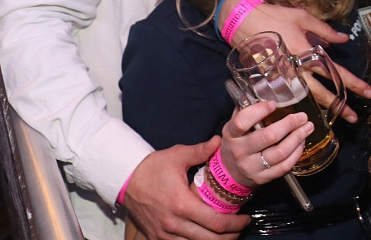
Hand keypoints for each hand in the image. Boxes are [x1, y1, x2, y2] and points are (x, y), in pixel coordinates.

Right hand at [124, 137, 246, 239]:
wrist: (124, 179)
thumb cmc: (151, 167)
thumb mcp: (177, 155)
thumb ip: (200, 150)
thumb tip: (219, 141)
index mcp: (181, 204)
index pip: (216, 222)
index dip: (235, 224)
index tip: (246, 218)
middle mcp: (173, 223)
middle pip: (210, 239)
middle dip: (230, 236)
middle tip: (241, 227)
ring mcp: (164, 233)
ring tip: (228, 234)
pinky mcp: (156, 237)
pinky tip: (206, 236)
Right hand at [219, 100, 312, 186]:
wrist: (229, 173)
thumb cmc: (236, 143)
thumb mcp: (234, 127)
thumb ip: (245, 110)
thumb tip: (262, 92)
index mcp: (232, 135)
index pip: (242, 122)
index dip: (259, 111)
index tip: (273, 104)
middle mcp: (241, 151)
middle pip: (268, 137)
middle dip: (289, 124)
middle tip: (301, 116)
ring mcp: (252, 167)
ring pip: (280, 152)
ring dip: (297, 138)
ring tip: (308, 127)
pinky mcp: (263, 178)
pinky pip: (284, 166)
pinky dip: (296, 153)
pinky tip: (301, 143)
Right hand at [230, 1, 370, 122]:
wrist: (242, 22)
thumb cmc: (274, 17)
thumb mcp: (302, 17)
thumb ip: (325, 31)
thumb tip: (344, 39)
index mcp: (307, 52)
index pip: (335, 71)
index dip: (353, 82)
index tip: (368, 92)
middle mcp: (296, 68)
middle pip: (322, 92)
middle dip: (340, 105)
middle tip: (354, 117)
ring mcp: (282, 77)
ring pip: (306, 98)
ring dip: (323, 108)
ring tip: (338, 118)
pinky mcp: (270, 81)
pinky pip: (289, 95)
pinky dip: (301, 104)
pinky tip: (309, 110)